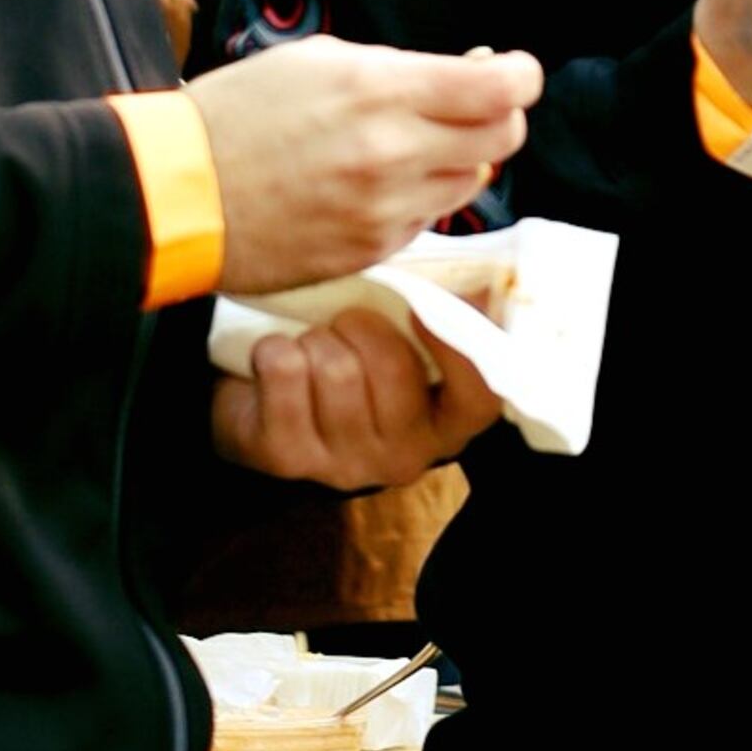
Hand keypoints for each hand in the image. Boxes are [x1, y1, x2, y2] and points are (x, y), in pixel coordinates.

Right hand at [188, 37, 540, 293]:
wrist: (176, 193)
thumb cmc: (238, 113)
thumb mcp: (318, 61)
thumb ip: (401, 70)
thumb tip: (471, 72)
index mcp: (381, 91)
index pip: (499, 89)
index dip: (520, 77)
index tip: (514, 73)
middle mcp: (393, 153)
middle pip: (503, 138)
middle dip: (496, 118)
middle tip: (467, 109)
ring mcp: (385, 209)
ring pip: (470, 183)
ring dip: (454, 161)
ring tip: (403, 147)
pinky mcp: (372, 249)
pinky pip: (426, 218)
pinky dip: (415, 199)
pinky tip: (369, 185)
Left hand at [210, 308, 507, 485]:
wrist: (271, 413)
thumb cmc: (355, 365)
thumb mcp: (407, 349)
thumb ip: (444, 320)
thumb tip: (481, 284)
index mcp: (447, 427)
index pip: (476, 397)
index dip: (454, 349)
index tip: (419, 310)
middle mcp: (405, 457)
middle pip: (391, 367)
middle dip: (360, 325)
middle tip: (346, 324)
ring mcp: (345, 466)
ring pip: (335, 367)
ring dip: (316, 339)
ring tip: (313, 346)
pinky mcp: (286, 458)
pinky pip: (284, 371)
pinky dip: (273, 348)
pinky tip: (277, 361)